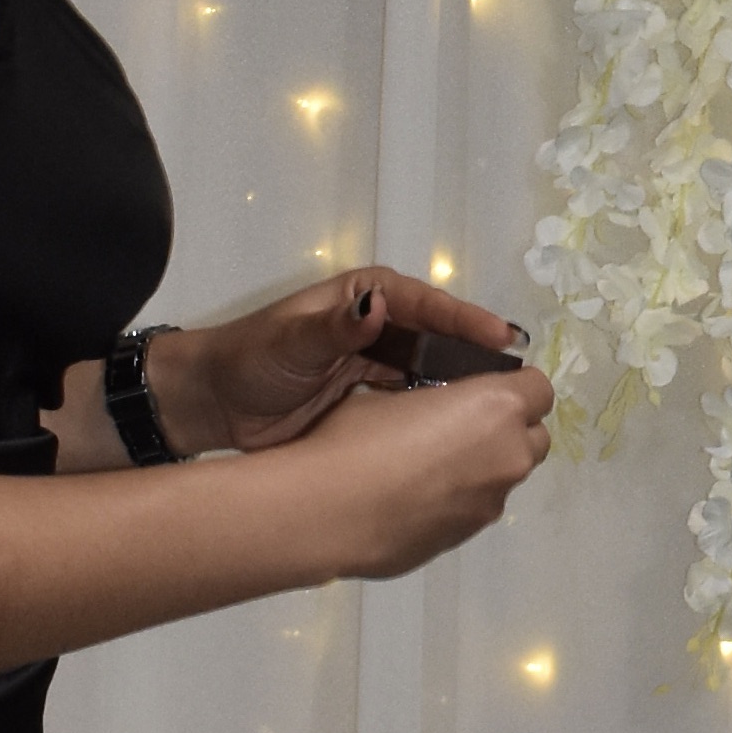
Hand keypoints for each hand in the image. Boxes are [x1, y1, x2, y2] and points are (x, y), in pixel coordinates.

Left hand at [159, 263, 524, 455]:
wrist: (214, 406)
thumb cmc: (249, 360)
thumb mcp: (291, 341)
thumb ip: (334, 327)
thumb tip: (377, 305)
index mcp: (366, 297)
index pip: (428, 305)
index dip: (468, 322)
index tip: (502, 339)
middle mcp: (382, 325)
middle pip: (442, 339)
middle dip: (478, 358)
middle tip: (516, 384)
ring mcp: (380, 364)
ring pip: (435, 374)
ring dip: (464, 391)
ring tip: (500, 413)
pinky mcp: (375, 401)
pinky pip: (417, 405)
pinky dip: (439, 416)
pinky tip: (462, 436)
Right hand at [285, 357, 554, 576]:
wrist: (328, 512)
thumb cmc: (356, 435)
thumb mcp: (391, 393)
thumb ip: (434, 401)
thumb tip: (434, 413)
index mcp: (498, 407)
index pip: (539, 388)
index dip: (513, 386)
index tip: (479, 388)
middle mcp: (510, 456)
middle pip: (534, 437)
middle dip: (508, 429)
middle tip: (458, 425)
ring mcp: (492, 503)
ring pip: (505, 476)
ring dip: (483, 466)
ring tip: (428, 467)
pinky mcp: (468, 537)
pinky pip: (476, 507)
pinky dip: (458, 498)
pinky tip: (412, 499)